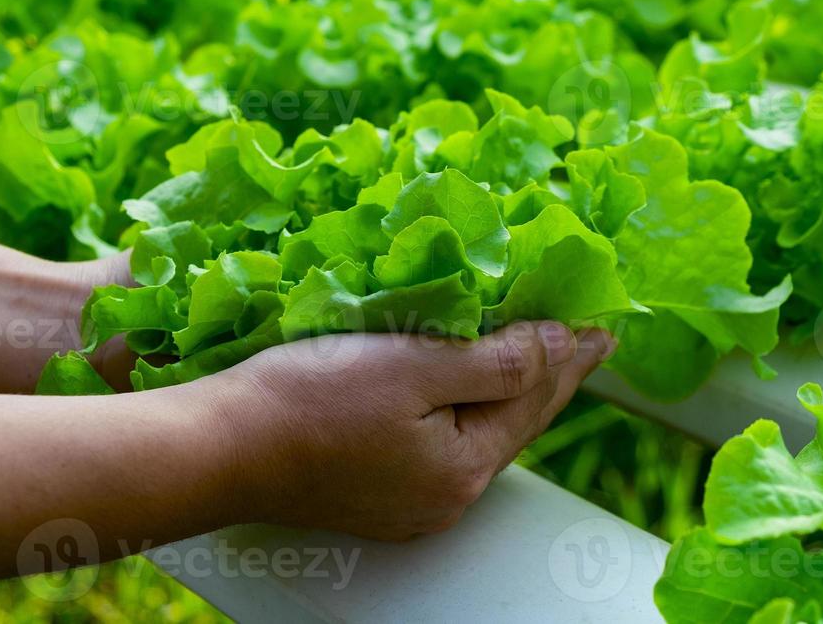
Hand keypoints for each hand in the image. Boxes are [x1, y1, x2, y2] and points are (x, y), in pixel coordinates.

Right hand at [199, 321, 615, 540]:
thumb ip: (494, 360)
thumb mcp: (414, 365)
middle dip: (549, 375)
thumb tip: (559, 347)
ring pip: (477, 432)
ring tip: (535, 354)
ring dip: (507, 388)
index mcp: (462, 468)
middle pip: (513, 423)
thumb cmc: (310, 398)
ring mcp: (405, 500)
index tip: (604, 322)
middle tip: (584, 337)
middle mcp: (442, 497)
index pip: (535, 398)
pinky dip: (464, 404)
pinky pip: (440, 440)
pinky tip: (462, 386)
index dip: (571, 355)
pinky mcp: (371, 490)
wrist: (218, 446)